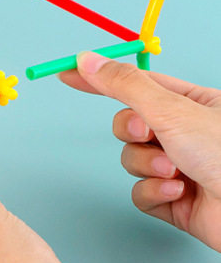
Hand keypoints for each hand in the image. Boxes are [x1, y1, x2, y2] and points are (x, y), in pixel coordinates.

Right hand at [60, 52, 220, 250]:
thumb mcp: (173, 110)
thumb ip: (125, 85)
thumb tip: (90, 60)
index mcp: (193, 103)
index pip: (136, 83)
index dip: (100, 79)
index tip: (69, 74)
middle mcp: (186, 133)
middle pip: (128, 123)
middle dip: (133, 132)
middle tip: (147, 132)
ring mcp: (180, 167)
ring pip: (131, 159)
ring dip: (147, 165)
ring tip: (176, 170)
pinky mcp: (175, 201)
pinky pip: (140, 193)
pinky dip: (154, 192)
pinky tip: (177, 192)